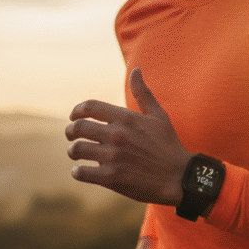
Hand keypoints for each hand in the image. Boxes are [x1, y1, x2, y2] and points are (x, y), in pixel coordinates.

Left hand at [66, 68, 190, 204]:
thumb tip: (136, 70)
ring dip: (72, 151)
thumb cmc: (168, 145)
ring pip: (77, 150)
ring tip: (75, 153)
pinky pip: (82, 173)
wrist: (179, 177)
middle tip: (70, 136)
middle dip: (70, 132)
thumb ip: (143, 93)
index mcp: (126, 118)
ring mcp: (112, 157)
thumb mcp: (159, 115)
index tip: (73, 117)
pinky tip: (81, 171)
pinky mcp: (111, 178)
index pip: (89, 106)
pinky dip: (77, 172)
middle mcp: (116, 135)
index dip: (76, 111)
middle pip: (78, 128)